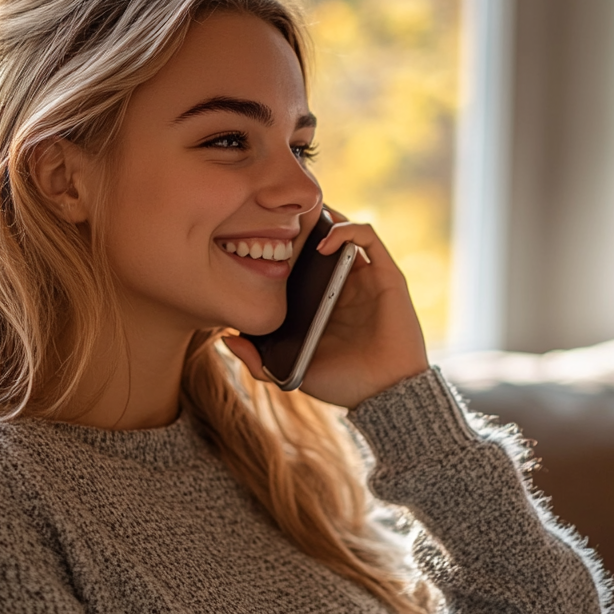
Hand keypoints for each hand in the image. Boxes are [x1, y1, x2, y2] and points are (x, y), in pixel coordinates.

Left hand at [222, 210, 429, 408]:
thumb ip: (259, 362)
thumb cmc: (343, 383)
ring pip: (343, 230)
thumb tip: (227, 339)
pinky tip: (324, 242)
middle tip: (277, 219)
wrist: (385, 394)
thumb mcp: (291, 372)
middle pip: (321, 239)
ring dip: (322, 219)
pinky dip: (346, 229)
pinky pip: (367, 236)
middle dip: (301, 223)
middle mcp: (345, 284)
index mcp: (323, 302)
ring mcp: (366, 277)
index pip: (302, 262)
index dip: (284, 245)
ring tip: (299, 223)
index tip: (259, 238)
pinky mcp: (386, 274)